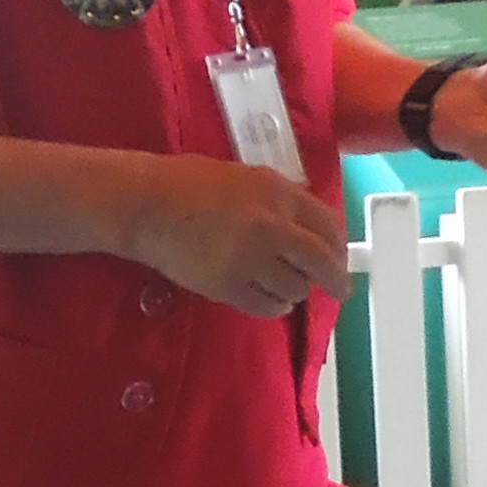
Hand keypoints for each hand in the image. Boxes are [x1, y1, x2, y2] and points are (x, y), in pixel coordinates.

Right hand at [119, 154, 348, 320]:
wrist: (145, 203)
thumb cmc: (188, 184)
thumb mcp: (244, 179)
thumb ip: (278, 202)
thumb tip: (308, 230)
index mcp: (277, 192)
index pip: (327, 224)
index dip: (338, 246)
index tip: (339, 258)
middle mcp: (272, 225)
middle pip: (322, 262)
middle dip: (336, 280)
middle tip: (341, 291)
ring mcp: (252, 258)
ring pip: (296, 288)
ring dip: (295, 291)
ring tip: (282, 286)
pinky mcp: (230, 286)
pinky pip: (268, 307)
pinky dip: (274, 307)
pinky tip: (268, 300)